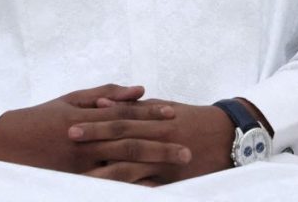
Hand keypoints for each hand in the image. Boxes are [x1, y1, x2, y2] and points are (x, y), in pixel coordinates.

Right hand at [0, 84, 191, 181]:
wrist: (2, 143)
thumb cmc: (40, 118)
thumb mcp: (70, 99)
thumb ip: (105, 94)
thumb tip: (139, 89)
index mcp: (86, 116)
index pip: (125, 113)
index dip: (150, 113)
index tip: (174, 113)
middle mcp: (85, 139)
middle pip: (129, 140)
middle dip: (160, 144)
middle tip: (187, 149)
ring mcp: (78, 163)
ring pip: (121, 164)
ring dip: (150, 166)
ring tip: (174, 168)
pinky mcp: (71, 180)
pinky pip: (104, 185)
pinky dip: (127, 187)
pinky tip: (147, 189)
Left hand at [69, 99, 234, 183]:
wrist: (228, 135)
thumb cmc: (193, 119)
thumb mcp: (167, 107)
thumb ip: (137, 107)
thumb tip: (104, 104)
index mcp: (156, 119)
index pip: (121, 119)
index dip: (97, 122)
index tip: (73, 124)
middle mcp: (159, 137)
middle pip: (122, 139)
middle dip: (95, 140)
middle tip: (70, 140)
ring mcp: (165, 160)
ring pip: (132, 166)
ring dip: (106, 170)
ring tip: (82, 175)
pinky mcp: (173, 178)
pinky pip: (148, 186)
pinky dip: (131, 189)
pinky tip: (113, 193)